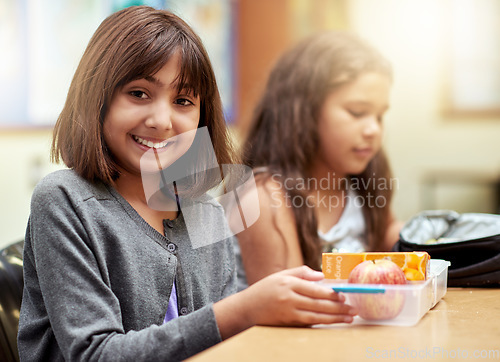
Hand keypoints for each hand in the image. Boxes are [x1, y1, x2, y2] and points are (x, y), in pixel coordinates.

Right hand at [239, 265, 356, 326]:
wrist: (247, 308)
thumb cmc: (265, 289)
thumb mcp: (281, 275)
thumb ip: (301, 273)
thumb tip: (321, 276)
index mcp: (288, 283)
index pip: (315, 289)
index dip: (331, 293)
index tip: (344, 294)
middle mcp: (289, 298)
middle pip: (319, 304)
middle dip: (338, 307)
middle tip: (353, 308)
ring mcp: (288, 312)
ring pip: (316, 316)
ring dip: (335, 318)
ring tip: (348, 318)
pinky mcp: (288, 323)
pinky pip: (309, 323)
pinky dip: (322, 322)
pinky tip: (333, 322)